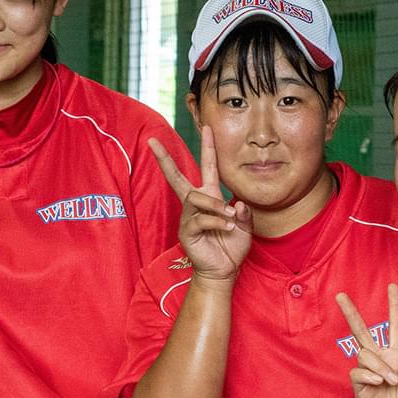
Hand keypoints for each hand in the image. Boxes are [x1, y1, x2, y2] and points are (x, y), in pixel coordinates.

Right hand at [150, 126, 250, 282]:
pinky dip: (216, 221)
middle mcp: (195, 203)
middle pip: (176, 177)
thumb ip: (244, 213)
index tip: (207, 126)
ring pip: (196, 198)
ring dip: (216, 206)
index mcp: (210, 197)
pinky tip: (227, 227)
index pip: (208, 167)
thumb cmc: (232, 246)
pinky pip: (199, 219)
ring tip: (230, 217)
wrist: (224, 270)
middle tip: (152, 142)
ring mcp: (188, 217)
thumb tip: (238, 203)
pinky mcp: (186, 231)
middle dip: (164, 159)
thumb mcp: (245, 226)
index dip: (208, 147)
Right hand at [336, 284, 397, 397]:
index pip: (395, 326)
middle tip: (340, 295)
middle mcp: (380, 359)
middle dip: (351, 313)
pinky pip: (358, 372)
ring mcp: (368, 371)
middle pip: (361, 332)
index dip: (394, 307)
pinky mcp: (359, 386)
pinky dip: (368, 375)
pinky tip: (379, 383)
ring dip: (378, 365)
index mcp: (397, 355)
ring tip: (390, 381)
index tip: (392, 286)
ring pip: (364, 354)